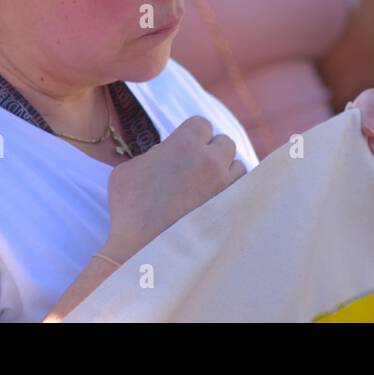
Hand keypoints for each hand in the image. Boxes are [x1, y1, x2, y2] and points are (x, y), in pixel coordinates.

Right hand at [100, 116, 244, 262]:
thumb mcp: (129, 169)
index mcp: (185, 144)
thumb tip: (166, 154)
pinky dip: (233, 193)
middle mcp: (210, 160)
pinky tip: (219, 201)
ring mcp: (225, 185)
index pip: (202, 124)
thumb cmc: (130, 209)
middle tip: (197, 167)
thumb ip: (153, 154)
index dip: (193, 134)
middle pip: (225, 142)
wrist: (143, 250)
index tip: (186, 147)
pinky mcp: (232, 209)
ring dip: (226, 172)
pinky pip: (243, 191)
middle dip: (212, 151)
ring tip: (209, 186)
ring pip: (238, 166)